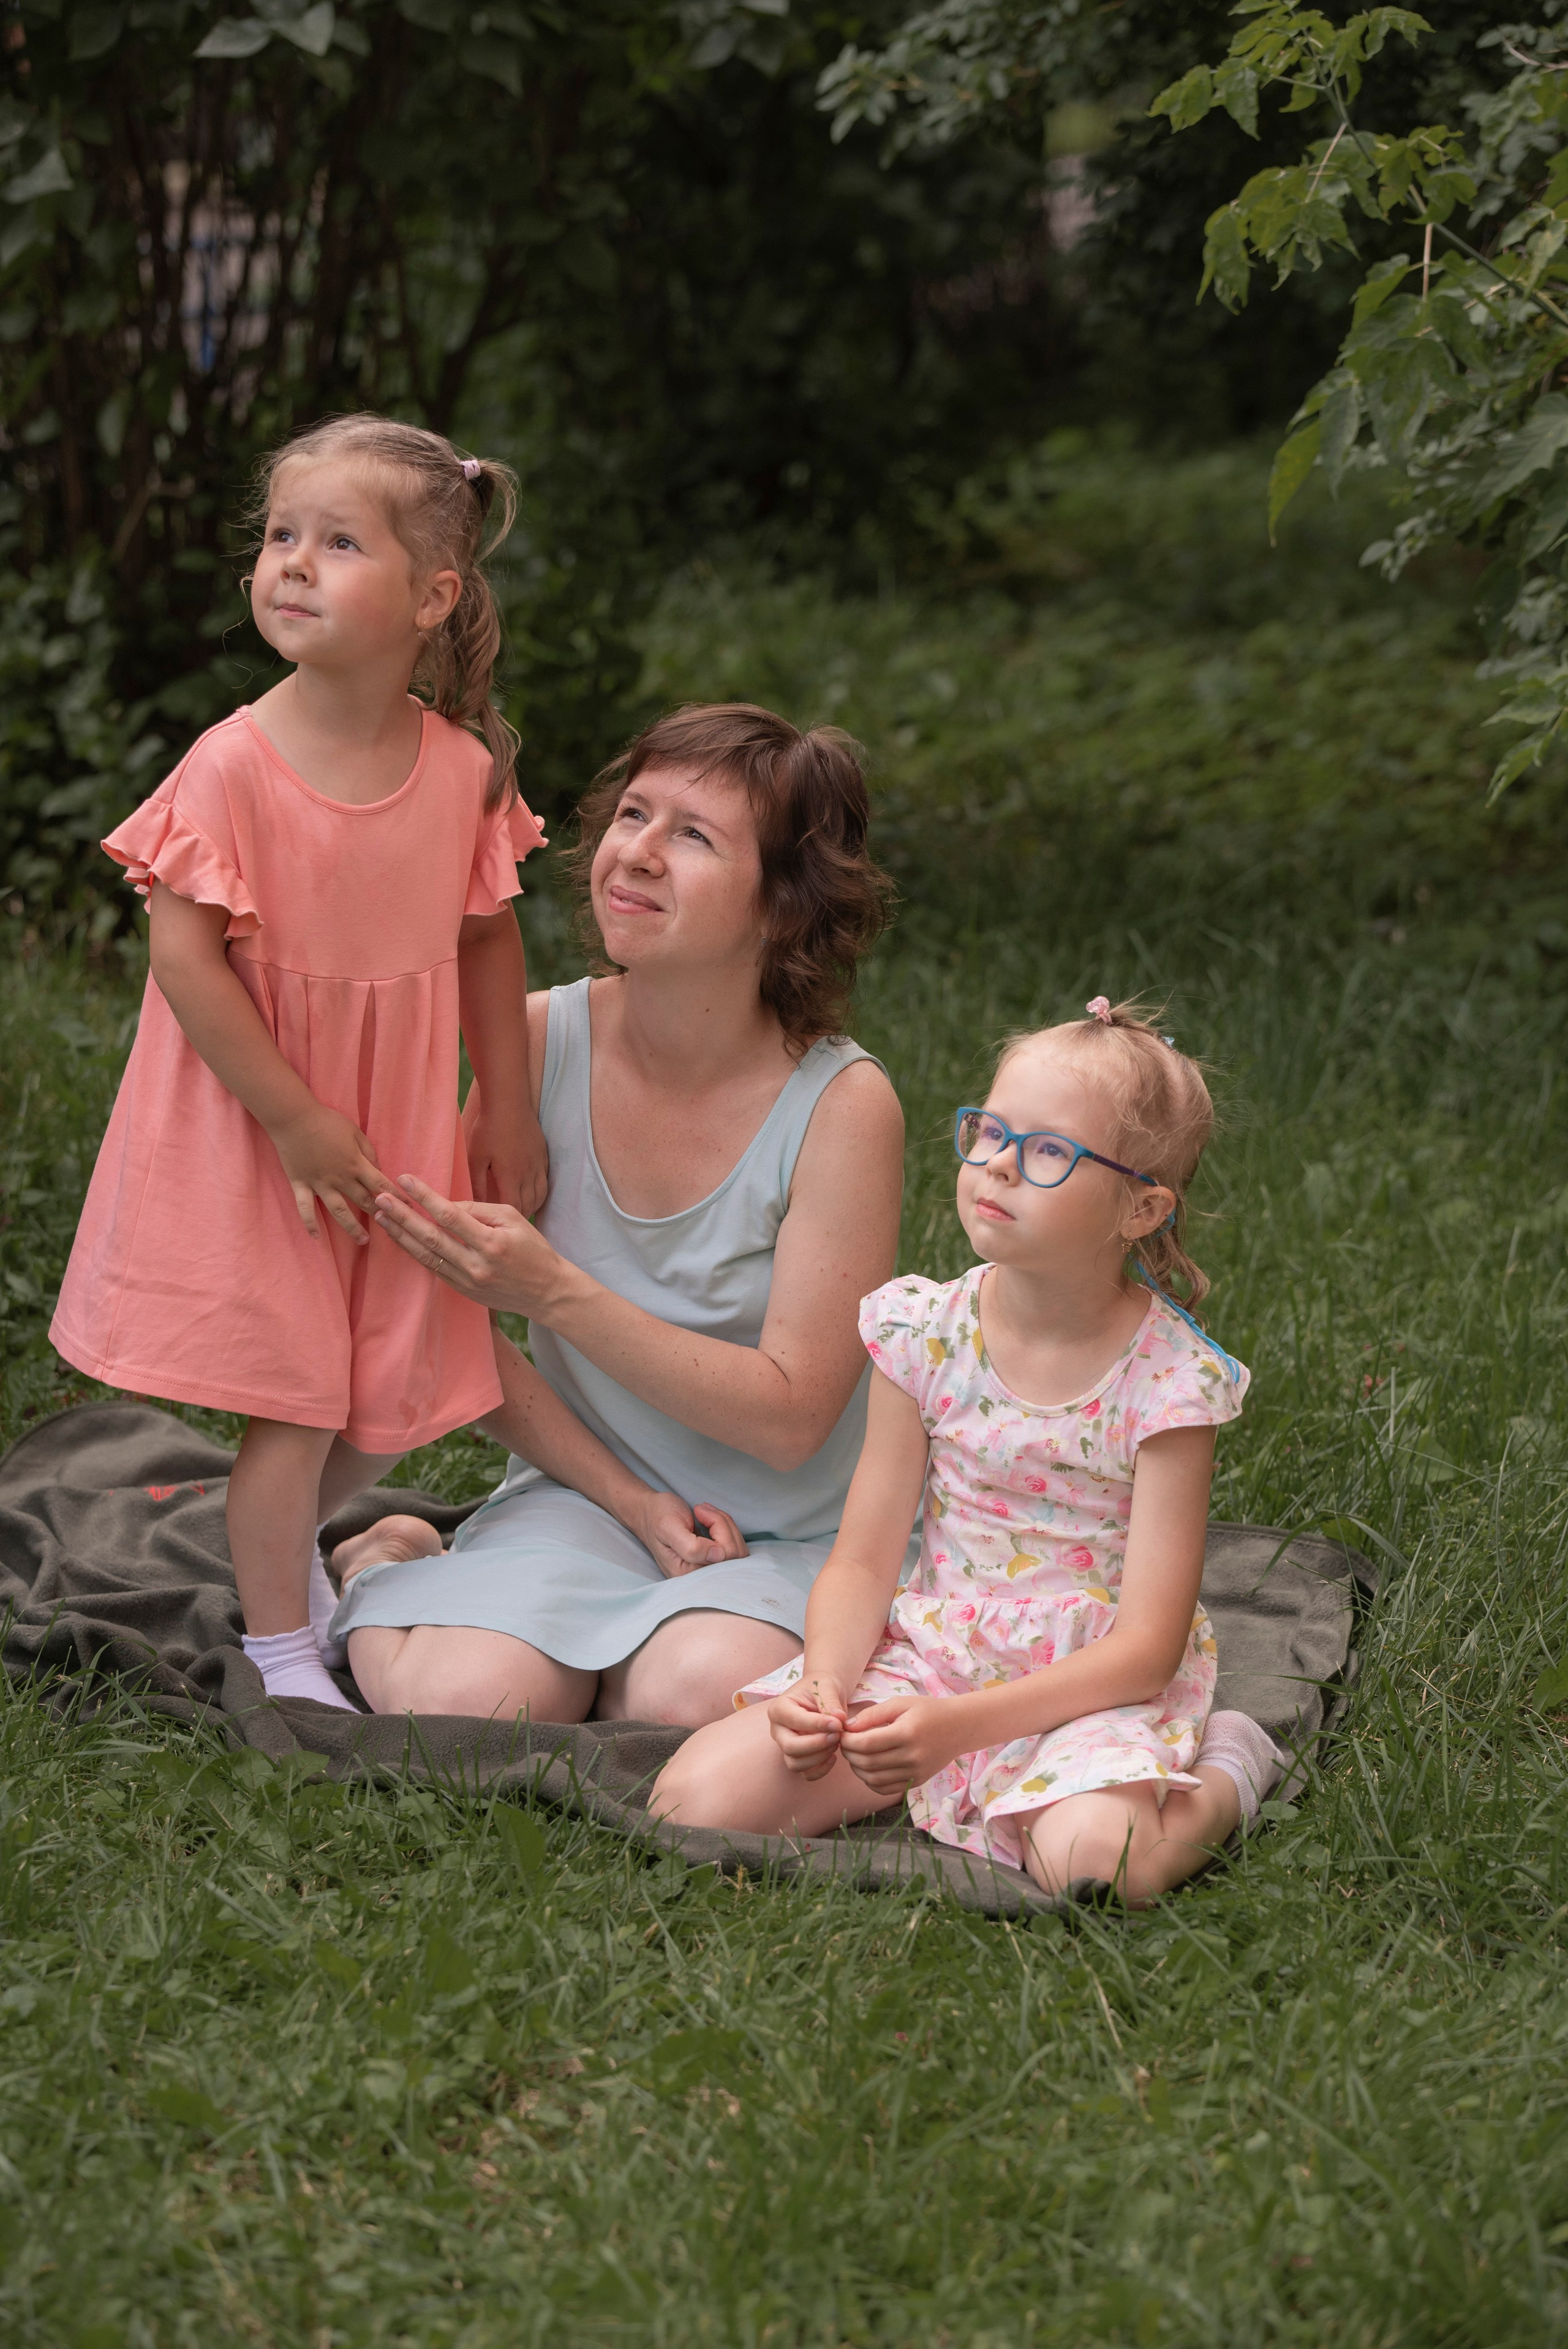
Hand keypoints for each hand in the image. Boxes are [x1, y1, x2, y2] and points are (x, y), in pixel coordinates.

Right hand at [270, 1102, 383, 1242]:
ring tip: (363, 1240)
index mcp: (356, 1163)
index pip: (381, 1185)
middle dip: (380, 1214)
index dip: (397, 1197)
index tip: (409, 1208)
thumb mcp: (355, 1132)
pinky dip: (310, 1223)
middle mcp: (340, 1178)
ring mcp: (319, 1184)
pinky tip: (316, 1237)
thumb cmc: (327, 1122)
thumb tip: (379, 1171)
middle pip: (364, 1201)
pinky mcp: (300, 1184)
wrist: (293, 1118)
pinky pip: (305, 1208)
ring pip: (339, 1211)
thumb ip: (369, 1153)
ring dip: (352, 1227)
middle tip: (392, 1228)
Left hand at [372, 1175, 567, 1311]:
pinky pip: (433, 1269)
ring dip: (400, 1235)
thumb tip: (446, 1205)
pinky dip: (414, 1252)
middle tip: (380, 1198)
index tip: (405, 1179)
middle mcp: (476, 1264)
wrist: (547, 1293)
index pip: (449, 1215)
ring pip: (425, 1256)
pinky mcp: (462, 1291)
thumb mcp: (514, 1219)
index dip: (424, 1196)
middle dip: (402, 1216)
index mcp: (491, 1242)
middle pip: (430, 1236)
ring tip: (381, 1218)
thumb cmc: (534, 1250)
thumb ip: (480, 1209)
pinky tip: (401, 1238)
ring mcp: (467, 1281)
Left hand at [468, 1102, 548, 1218]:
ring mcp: (539, 1165)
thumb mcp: (476, 1158)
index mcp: (511, 1177)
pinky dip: (539, 1193)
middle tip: (509, 1228)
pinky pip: (545, 1182)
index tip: (499, 1230)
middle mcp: (528, 1174)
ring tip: (520, 1214)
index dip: (507, 1222)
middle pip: (529, 1206)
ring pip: (540, 1196)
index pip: (513, 1210)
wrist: (509, 1101)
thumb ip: (477, 1184)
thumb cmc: (488, 1129)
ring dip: (531, 1207)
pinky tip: (531, 1195)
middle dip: (519, 1218)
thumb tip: (474, 1206)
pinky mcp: (543, 1156)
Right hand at [633, 1490, 748, 1577]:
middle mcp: (699, 1577)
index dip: (719, 1528)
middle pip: (734, 1554)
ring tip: (705, 1512)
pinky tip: (710, 1519)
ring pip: (738, 1550)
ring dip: (725, 1524)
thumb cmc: (658, 1517)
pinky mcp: (715, 1561)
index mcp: (686, 1574)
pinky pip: (735, 1547)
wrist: (651, 1513)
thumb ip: (691, 1546)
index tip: (699, 1511)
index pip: (723, 1557)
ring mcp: (708, 1569)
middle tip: (701, 1509)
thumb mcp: (669, 1527)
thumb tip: (718, 1557)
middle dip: (722, 1523)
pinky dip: (726, 1527)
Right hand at [768, 1675, 850, 1779]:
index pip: (794, 1721)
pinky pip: (806, 1774)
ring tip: (836, 1742)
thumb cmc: (822, 1687)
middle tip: (837, 1735)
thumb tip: (839, 1719)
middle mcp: (778, 1729)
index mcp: (779, 1708)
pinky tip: (834, 1756)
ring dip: (819, 1757)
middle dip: (817, 1744)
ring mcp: (785, 1746)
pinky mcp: (797, 1758)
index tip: (839, 1722)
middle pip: (790, 1747)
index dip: (818, 1724)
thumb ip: (830, 1701)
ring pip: (795, 1764)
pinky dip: (821, 1770)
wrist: (824, 1693)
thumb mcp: (826, 1686)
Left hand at [839, 1695, 963, 1799]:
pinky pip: (885, 1789)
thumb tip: (848, 1727)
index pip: (867, 1744)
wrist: (958, 1728)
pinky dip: (870, 1781)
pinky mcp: (916, 1782)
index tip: (841, 1734)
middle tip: (844, 1744)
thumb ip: (873, 1714)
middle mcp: (912, 1757)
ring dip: (857, 1769)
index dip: (848, 1741)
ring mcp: (915, 1773)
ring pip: (873, 1779)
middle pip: (867, 1763)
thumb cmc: (928, 1711)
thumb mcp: (901, 1703)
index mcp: (907, 1733)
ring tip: (854, 1755)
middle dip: (849, 1754)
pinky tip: (867, 1768)